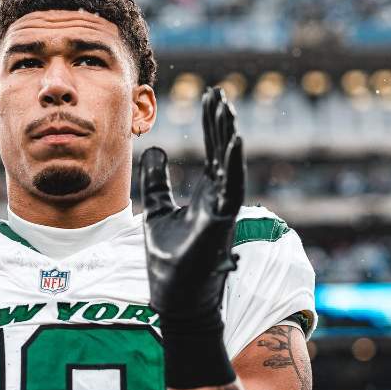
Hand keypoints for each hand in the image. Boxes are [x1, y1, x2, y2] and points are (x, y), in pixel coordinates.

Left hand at [140, 87, 244, 386]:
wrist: (173, 296)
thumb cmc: (169, 257)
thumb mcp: (156, 209)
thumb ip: (156, 180)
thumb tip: (156, 148)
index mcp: (206, 193)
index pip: (212, 151)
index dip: (212, 125)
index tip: (211, 97)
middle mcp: (219, 197)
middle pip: (223, 152)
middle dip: (221, 122)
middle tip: (220, 93)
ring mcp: (223, 209)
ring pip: (231, 165)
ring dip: (228, 136)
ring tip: (226, 108)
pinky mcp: (221, 222)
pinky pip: (232, 188)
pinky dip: (234, 164)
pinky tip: (233, 140)